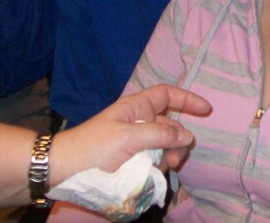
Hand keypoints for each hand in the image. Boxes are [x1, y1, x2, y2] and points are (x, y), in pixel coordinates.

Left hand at [49, 85, 211, 183]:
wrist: (62, 170)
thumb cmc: (93, 148)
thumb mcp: (129, 138)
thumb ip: (160, 135)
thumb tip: (187, 136)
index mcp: (136, 107)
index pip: (167, 95)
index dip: (187, 99)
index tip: (207, 110)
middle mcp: (138, 121)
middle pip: (170, 125)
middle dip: (178, 140)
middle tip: (177, 159)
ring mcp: (134, 142)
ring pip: (163, 145)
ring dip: (169, 156)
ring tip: (164, 169)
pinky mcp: (130, 160)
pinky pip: (153, 159)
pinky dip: (158, 166)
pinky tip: (153, 175)